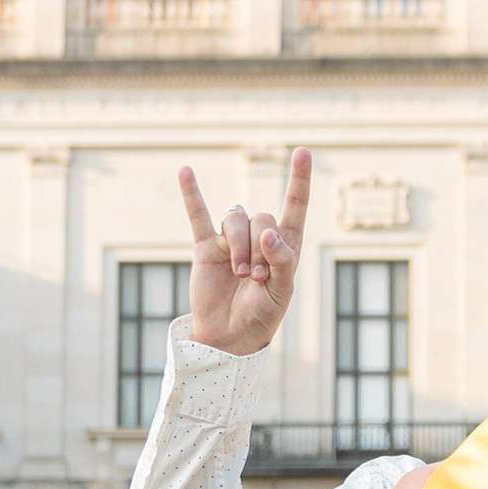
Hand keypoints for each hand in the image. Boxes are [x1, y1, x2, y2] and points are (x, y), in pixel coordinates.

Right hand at [180, 150, 309, 356]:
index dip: (298, 180)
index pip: (294, 206)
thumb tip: (266, 232)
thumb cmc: (261, 316)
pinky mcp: (206, 247)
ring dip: (238, 245)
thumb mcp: (281, 293)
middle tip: (255, 277)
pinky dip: (191, 193)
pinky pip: (198, 215)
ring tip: (239, 274)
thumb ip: (281, 261)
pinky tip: (185, 171)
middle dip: (259, 247)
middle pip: (261, 217)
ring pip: (236, 218)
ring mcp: (231, 240)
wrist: (229, 337)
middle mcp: (258, 237)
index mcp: (285, 245)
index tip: (302, 151)